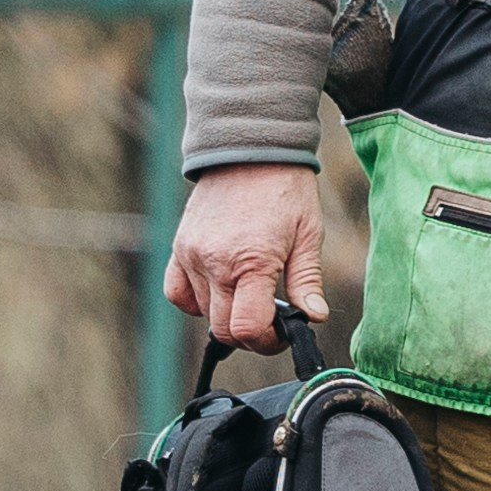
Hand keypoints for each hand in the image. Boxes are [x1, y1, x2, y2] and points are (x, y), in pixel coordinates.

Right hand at [164, 163, 326, 352]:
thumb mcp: (308, 234)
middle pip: (223, 328)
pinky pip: (177, 293)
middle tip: (270, 321)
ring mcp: (192, 255)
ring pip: (202, 313)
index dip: (268, 342)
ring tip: (249, 297)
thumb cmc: (284, 189)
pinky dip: (196, 302)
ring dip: (226, 316)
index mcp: (251, 262)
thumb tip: (313, 317)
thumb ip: (306, 281)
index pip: (248, 328)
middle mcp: (215, 262)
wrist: (250, 148)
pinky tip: (219, 291)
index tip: (281, 333)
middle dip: (250, 335)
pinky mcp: (179, 247)